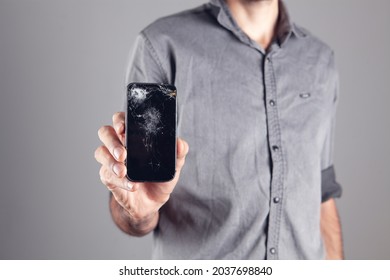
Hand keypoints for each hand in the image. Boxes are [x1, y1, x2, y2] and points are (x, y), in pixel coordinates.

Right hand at [95, 112, 188, 229]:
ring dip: (110, 161)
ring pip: (100, 152)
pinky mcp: (108, 177)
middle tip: (123, 154)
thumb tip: (181, 144)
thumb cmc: (160, 178)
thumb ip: (179, 154)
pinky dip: (120, 181)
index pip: (121, 120)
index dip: (119, 120)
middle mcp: (119, 145)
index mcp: (133, 136)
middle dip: (112, 141)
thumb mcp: (173, 166)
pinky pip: (107, 175)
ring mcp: (111, 161)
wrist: (152, 203)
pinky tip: (132, 185)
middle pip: (105, 132)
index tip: (123, 128)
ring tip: (123, 171)